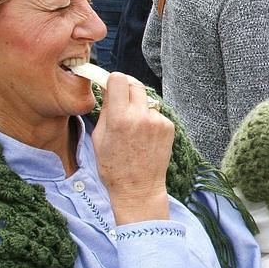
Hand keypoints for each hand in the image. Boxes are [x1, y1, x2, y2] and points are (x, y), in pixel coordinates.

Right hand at [93, 72, 173, 224]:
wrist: (138, 189)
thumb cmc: (113, 166)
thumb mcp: (99, 137)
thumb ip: (105, 109)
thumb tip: (108, 86)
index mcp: (119, 118)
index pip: (119, 79)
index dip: (113, 81)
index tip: (111, 88)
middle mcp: (141, 116)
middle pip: (135, 84)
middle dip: (127, 90)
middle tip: (122, 104)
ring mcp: (157, 121)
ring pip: (146, 99)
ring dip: (139, 106)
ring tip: (133, 128)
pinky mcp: (169, 127)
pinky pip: (156, 113)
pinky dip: (149, 119)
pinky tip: (145, 137)